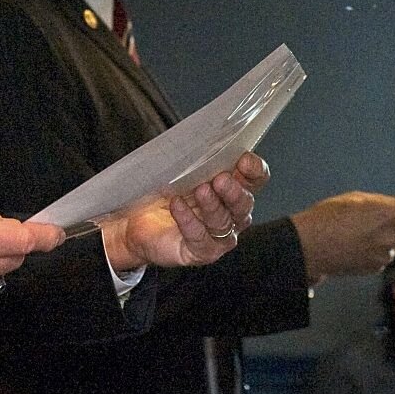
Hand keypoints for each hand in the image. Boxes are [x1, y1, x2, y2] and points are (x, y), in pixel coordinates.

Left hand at [100, 151, 267, 270]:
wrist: (138, 223)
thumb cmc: (165, 193)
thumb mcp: (181, 172)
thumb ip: (197, 161)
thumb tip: (199, 141)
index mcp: (235, 188)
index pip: (256, 179)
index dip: (254, 170)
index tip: (243, 160)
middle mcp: (233, 214)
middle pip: (244, 203)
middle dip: (234, 191)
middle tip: (220, 179)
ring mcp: (220, 236)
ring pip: (224, 222)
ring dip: (212, 205)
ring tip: (200, 191)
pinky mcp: (202, 252)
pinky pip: (200, 238)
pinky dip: (188, 221)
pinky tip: (177, 206)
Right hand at [290, 189, 394, 283]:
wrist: (310, 246)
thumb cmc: (327, 219)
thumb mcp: (355, 199)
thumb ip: (379, 203)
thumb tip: (388, 207)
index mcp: (389, 212)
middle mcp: (392, 234)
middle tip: (385, 216)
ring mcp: (385, 253)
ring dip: (387, 236)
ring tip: (362, 232)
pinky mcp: (376, 267)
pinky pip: (384, 256)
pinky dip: (377, 250)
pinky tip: (358, 245)